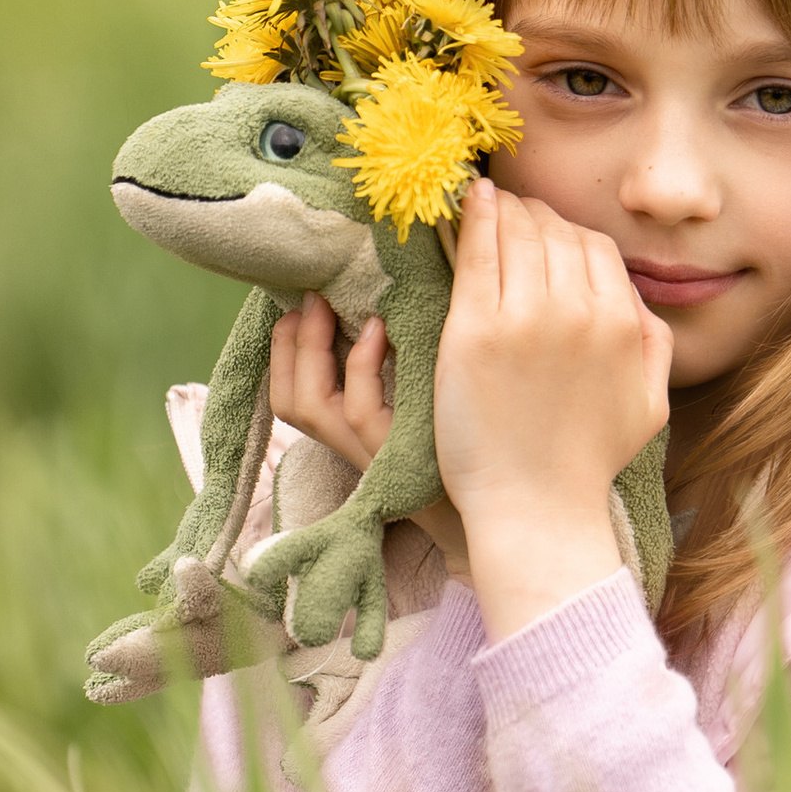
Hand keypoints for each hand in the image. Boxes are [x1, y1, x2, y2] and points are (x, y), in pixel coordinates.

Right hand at [268, 296, 466, 573]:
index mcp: (352, 430)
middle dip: (288, 345)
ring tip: (329, 305)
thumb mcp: (420, 392)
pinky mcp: (402, 455)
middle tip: (310, 296)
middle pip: (290, 402)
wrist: (507, 495)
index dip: (283, 352)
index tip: (296, 304)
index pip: (291, 395)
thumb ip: (395, 357)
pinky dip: (362, 366)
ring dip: (312, 349)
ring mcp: (373, 452)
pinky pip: (362, 413)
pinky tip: (381, 330)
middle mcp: (352, 444)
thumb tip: (379, 296)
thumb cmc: (466, 434)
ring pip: (311, 406)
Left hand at [436, 180, 670, 639]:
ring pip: (517, 233)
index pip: (594, 247)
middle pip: (555, 233)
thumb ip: (654, 346)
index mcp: (621, 324)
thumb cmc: (587, 463)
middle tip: (511, 211)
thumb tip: (639, 306)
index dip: (567, 231)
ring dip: (504, 210)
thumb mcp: (650, 405)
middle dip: (533, 215)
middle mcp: (578, 312)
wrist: (536, 508)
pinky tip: (470, 199)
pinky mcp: (475, 332)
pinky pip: (478, 254)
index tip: (544, 231)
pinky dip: (475, 218)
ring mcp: (525, 319)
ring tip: (488, 202)